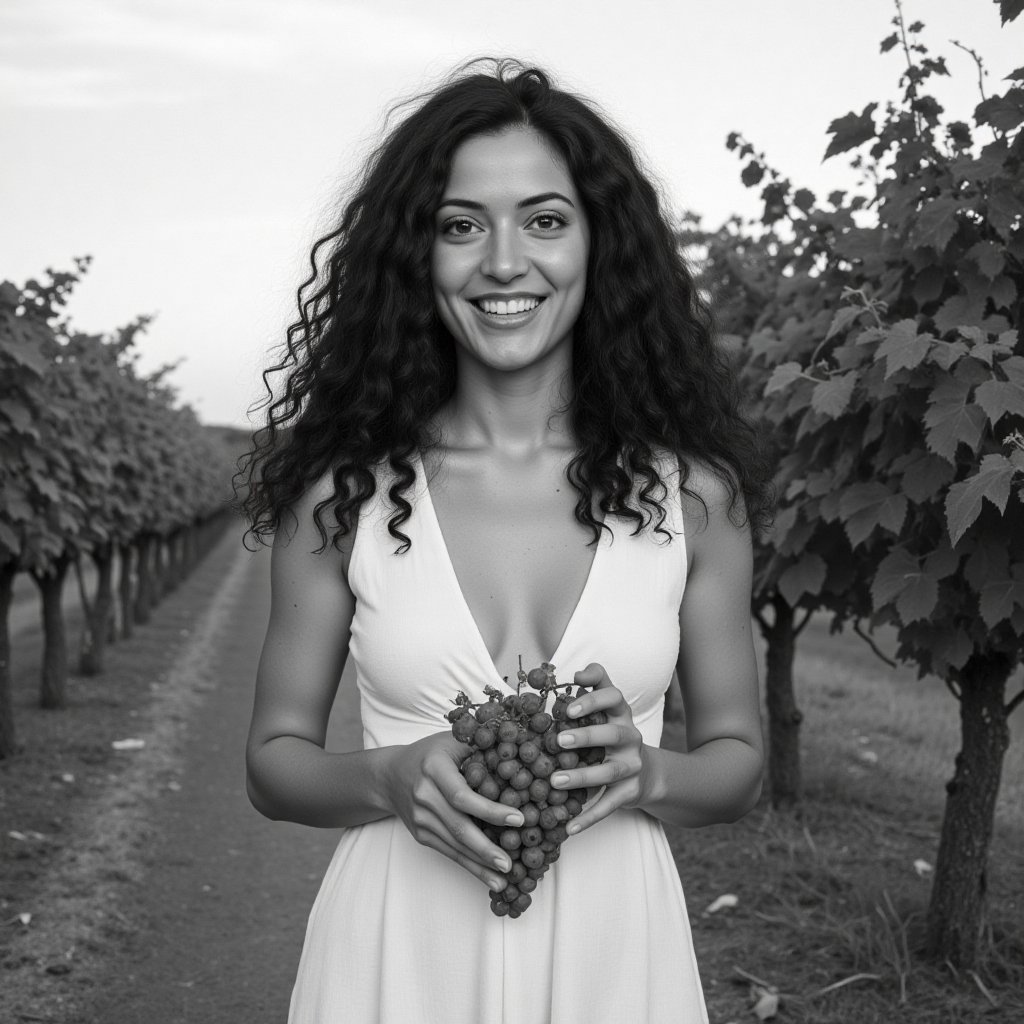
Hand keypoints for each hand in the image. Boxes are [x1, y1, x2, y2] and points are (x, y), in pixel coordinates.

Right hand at [383, 731, 523, 890]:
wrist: (389, 776)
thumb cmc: (430, 754)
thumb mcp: (451, 741)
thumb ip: (479, 744)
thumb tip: (519, 751)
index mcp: (434, 768)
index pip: (462, 794)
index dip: (490, 809)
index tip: (518, 819)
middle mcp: (424, 795)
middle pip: (458, 826)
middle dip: (485, 847)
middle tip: (510, 862)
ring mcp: (420, 818)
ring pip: (454, 845)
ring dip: (480, 864)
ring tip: (505, 879)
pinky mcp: (421, 834)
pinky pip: (448, 852)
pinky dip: (469, 865)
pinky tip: (488, 877)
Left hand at [549, 663, 645, 834]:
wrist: (647, 773)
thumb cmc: (612, 734)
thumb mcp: (607, 710)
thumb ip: (593, 687)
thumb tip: (575, 672)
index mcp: (620, 714)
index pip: (614, 696)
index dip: (593, 697)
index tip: (569, 700)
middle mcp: (629, 737)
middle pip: (613, 733)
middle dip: (587, 735)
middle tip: (558, 739)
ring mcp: (632, 766)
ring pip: (609, 771)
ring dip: (582, 776)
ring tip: (555, 781)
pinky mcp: (630, 792)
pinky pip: (609, 805)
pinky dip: (589, 817)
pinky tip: (569, 827)